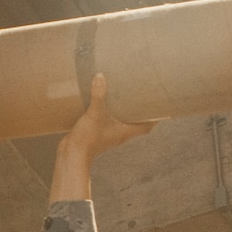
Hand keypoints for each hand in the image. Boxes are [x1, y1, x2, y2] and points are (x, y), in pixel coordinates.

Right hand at [49, 74, 154, 201]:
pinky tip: (104, 102)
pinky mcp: (98, 133)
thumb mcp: (94, 114)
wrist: (71, 155)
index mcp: (125, 132)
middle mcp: (120, 134)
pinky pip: (109, 121)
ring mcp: (109, 134)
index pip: (147, 127)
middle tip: (144, 96)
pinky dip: (110, 113)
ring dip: (125, 112)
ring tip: (126, 96)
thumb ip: (98, 95)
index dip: (155, 118)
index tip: (161, 106)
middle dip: (141, 111)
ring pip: (122, 122)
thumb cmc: (87, 139)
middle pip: (136, 123)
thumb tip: (100, 76)